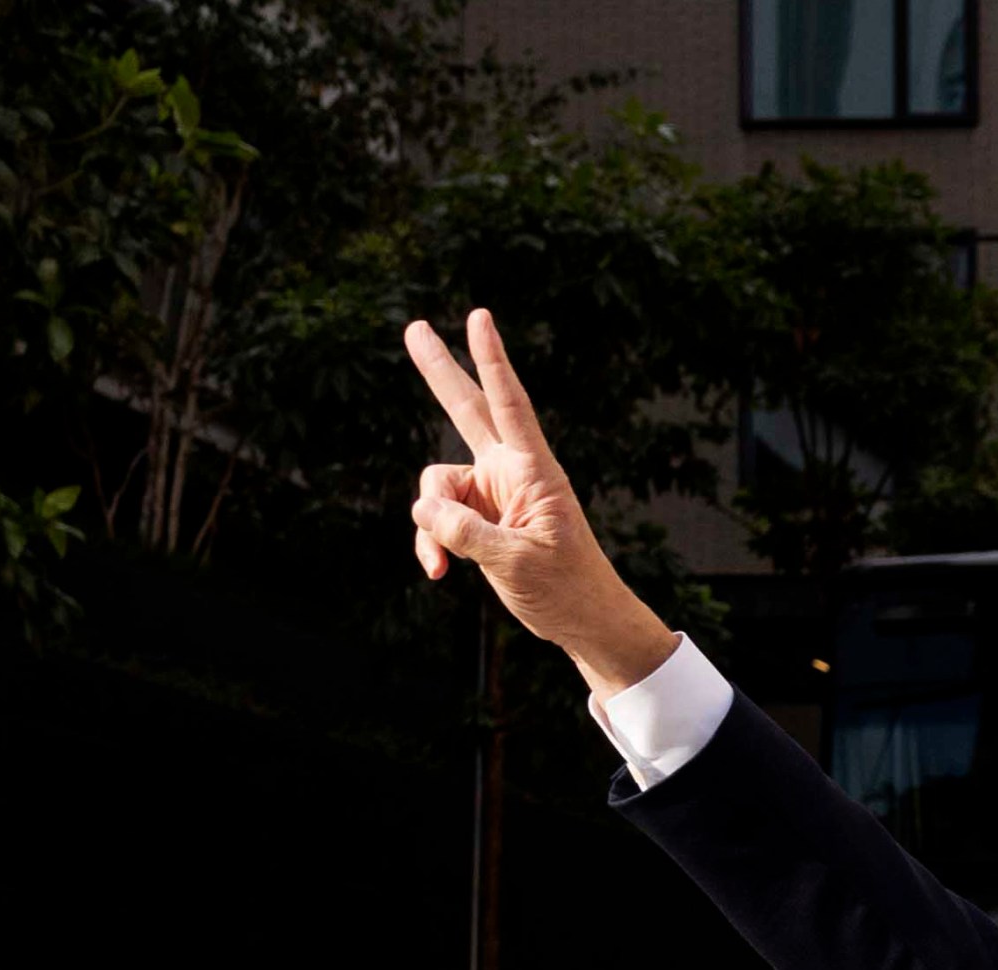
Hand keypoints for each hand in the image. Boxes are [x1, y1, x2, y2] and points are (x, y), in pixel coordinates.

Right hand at [403, 308, 678, 697]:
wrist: (582, 623)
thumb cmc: (566, 590)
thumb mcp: (516, 563)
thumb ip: (467, 533)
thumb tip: (424, 509)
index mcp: (534, 471)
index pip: (510, 407)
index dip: (492, 362)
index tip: (480, 318)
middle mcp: (509, 472)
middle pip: (468, 410)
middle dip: (440, 371)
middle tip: (415, 329)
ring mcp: (491, 494)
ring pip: (436, 485)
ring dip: (430, 524)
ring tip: (440, 564)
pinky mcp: (478, 519)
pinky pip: (438, 519)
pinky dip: (431, 543)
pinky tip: (437, 572)